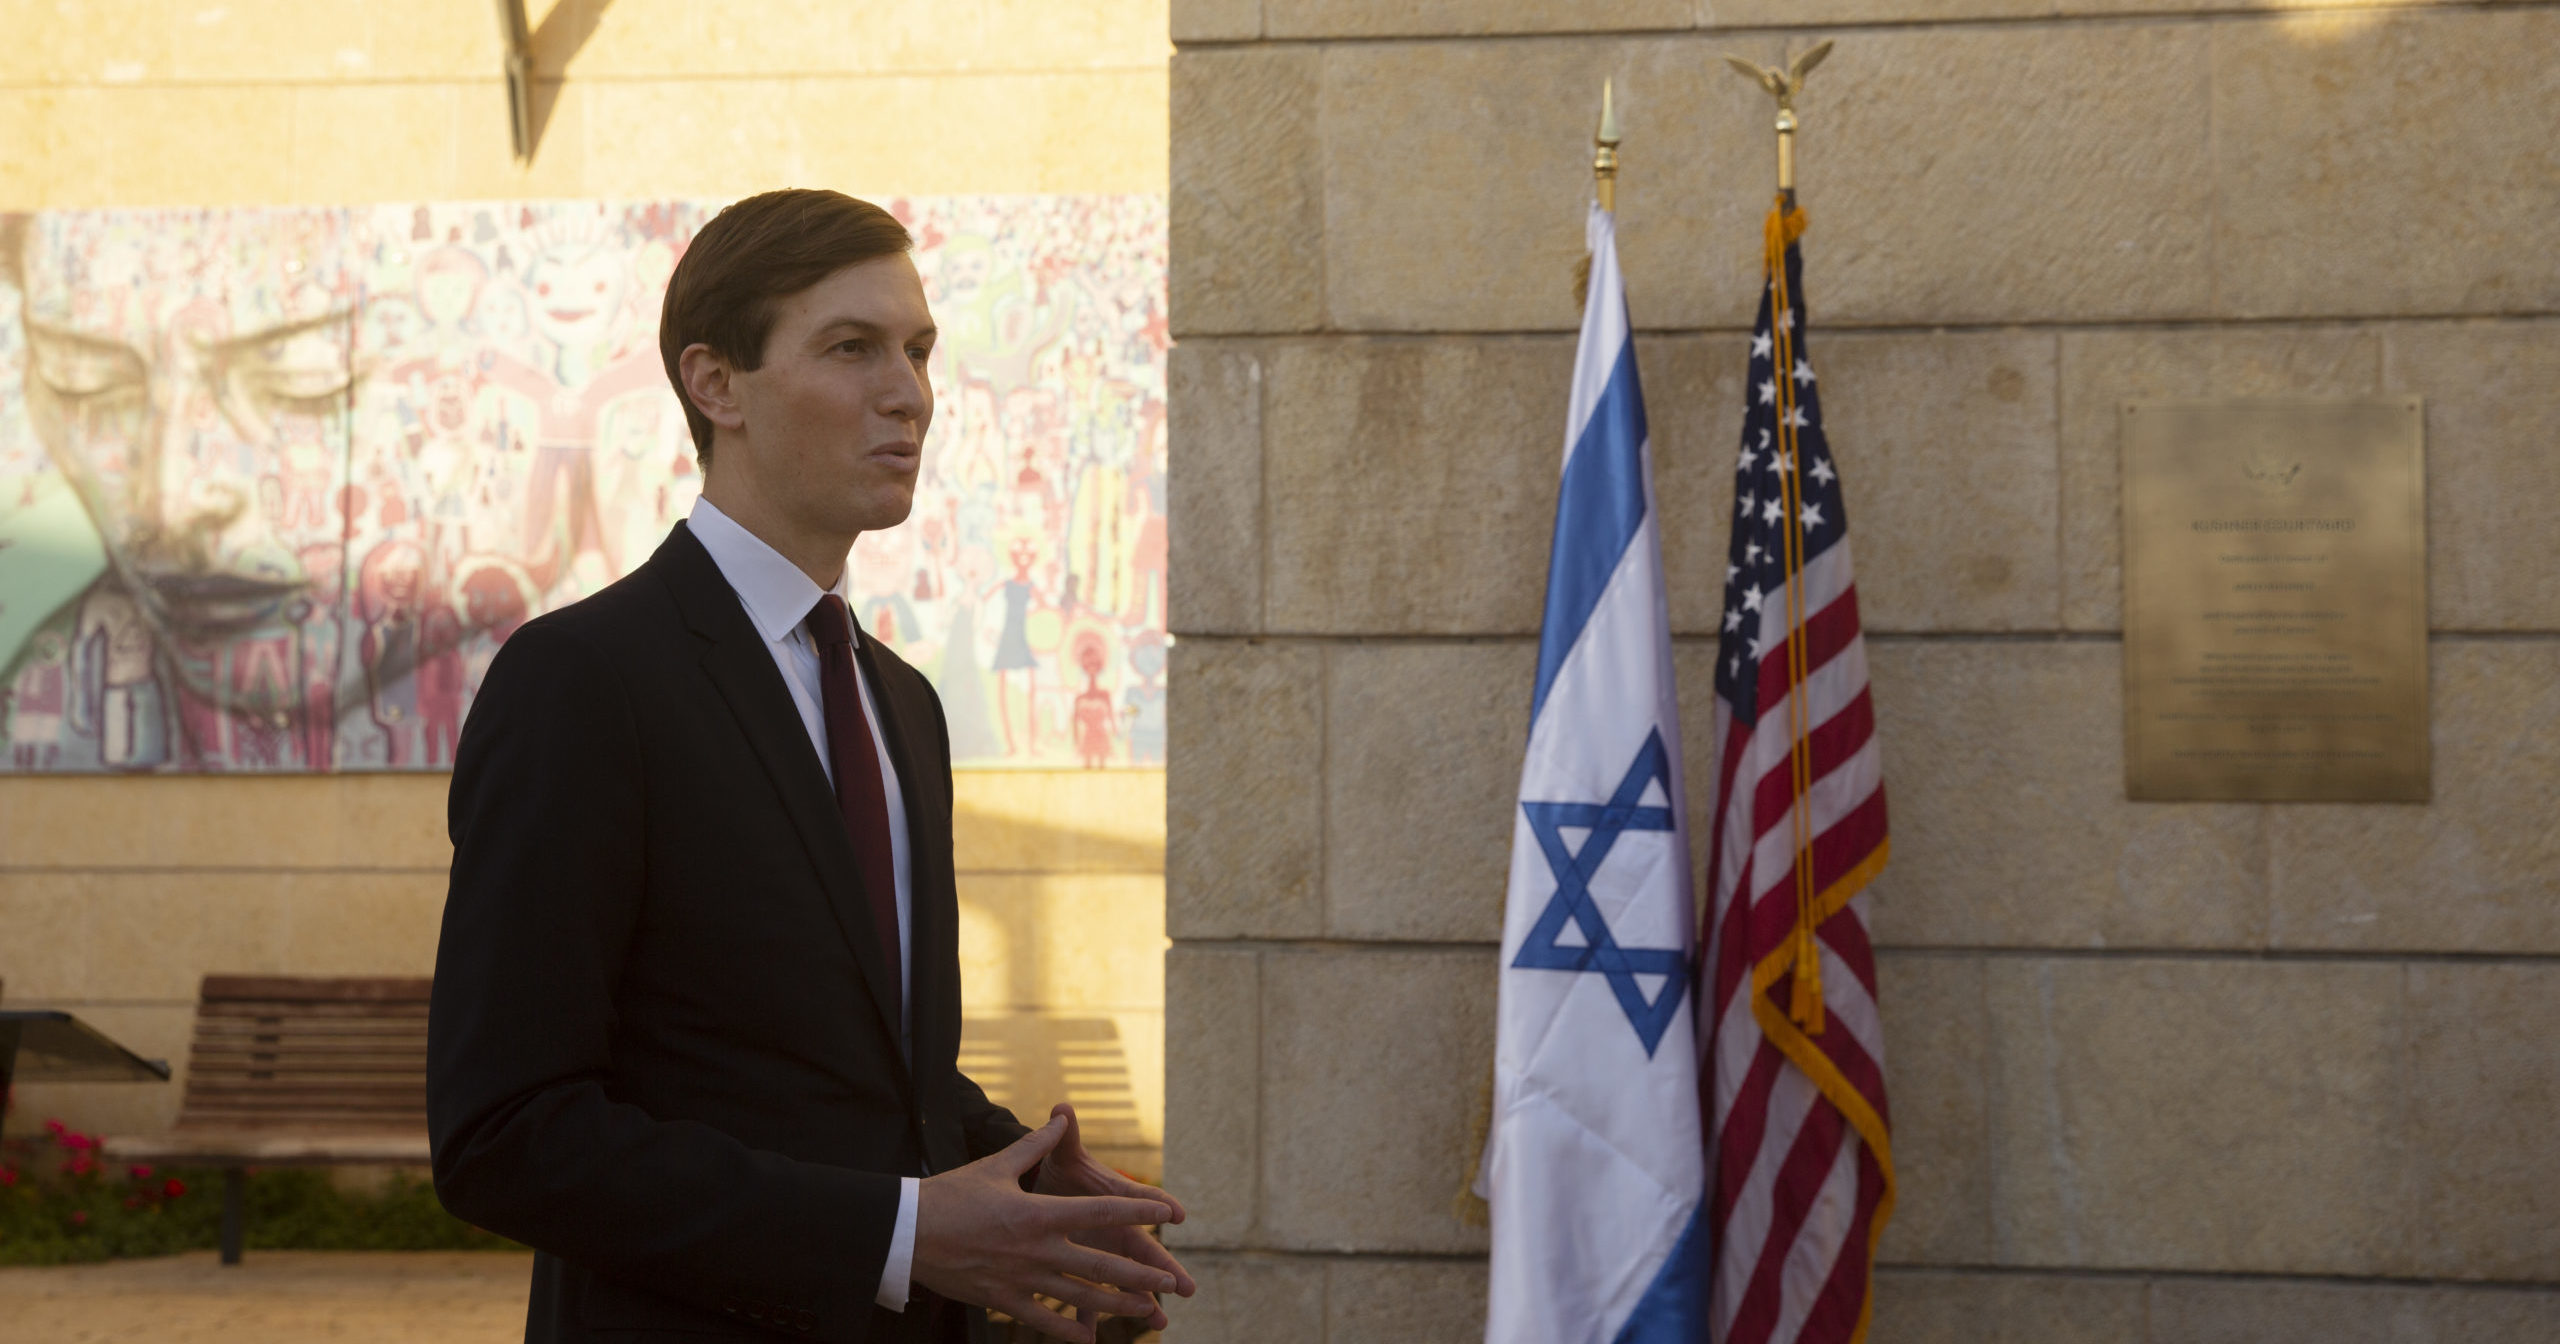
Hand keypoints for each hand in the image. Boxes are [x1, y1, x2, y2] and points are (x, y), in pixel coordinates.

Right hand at [913, 1113, 1175, 1342]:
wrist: (907, 1231)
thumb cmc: (951, 1194)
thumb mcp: (996, 1165)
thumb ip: (1034, 1146)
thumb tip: (1059, 1117)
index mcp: (1040, 1212)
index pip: (1101, 1212)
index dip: (1137, 1212)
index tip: (1167, 1214)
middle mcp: (1036, 1249)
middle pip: (1100, 1266)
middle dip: (1139, 1276)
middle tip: (1171, 1284)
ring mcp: (1020, 1279)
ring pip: (1079, 1297)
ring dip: (1115, 1306)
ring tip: (1145, 1312)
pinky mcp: (1002, 1299)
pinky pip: (1042, 1319)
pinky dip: (1067, 1330)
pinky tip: (1089, 1340)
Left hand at [1031, 1103, 1195, 1332]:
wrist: (1047, 1193)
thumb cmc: (1062, 1172)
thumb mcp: (1064, 1156)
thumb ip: (1064, 1135)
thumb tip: (1062, 1106)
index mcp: (1118, 1200)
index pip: (1144, 1200)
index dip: (1159, 1204)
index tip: (1177, 1214)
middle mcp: (1118, 1230)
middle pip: (1146, 1250)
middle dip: (1165, 1269)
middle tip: (1186, 1287)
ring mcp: (1105, 1254)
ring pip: (1126, 1281)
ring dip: (1141, 1301)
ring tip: (1159, 1322)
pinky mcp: (1084, 1271)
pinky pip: (1089, 1299)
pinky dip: (1090, 1318)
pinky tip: (1094, 1341)